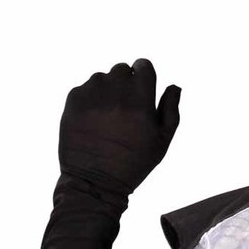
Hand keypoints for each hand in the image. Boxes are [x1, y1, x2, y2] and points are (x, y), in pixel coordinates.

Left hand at [58, 57, 180, 193]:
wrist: (95, 182)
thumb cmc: (133, 164)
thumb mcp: (161, 142)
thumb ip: (171, 111)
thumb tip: (174, 86)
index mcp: (140, 98)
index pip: (143, 66)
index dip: (144, 76)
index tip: (141, 89)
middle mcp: (115, 89)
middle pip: (122, 70)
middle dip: (125, 85)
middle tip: (124, 112)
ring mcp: (92, 92)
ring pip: (102, 79)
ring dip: (106, 92)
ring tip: (107, 120)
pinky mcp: (73, 99)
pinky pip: (85, 89)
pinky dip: (89, 101)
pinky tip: (93, 123)